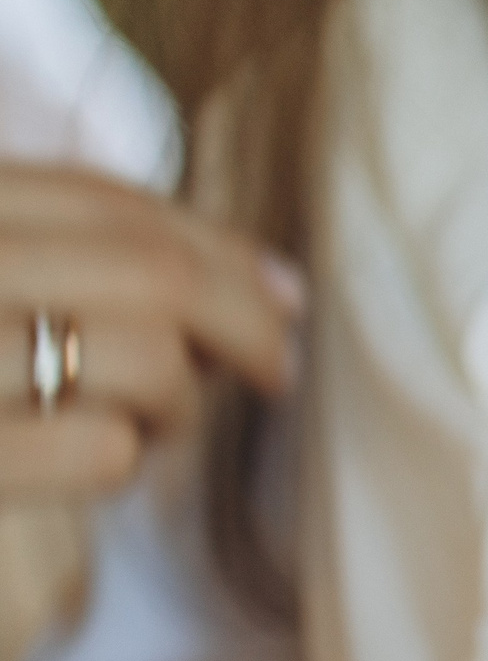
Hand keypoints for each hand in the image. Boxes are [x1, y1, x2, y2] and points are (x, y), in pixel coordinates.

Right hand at [0, 164, 302, 501]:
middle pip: (155, 274)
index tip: (287, 293)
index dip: (220, 248)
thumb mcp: (4, 275)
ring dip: (180, 404)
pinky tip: (89, 458)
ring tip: (149, 423)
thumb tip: (278, 293)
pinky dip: (123, 459)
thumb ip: (85, 263)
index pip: (104, 201)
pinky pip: (103, 449)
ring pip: (150, 360)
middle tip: (277, 372)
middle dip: (245, 326)